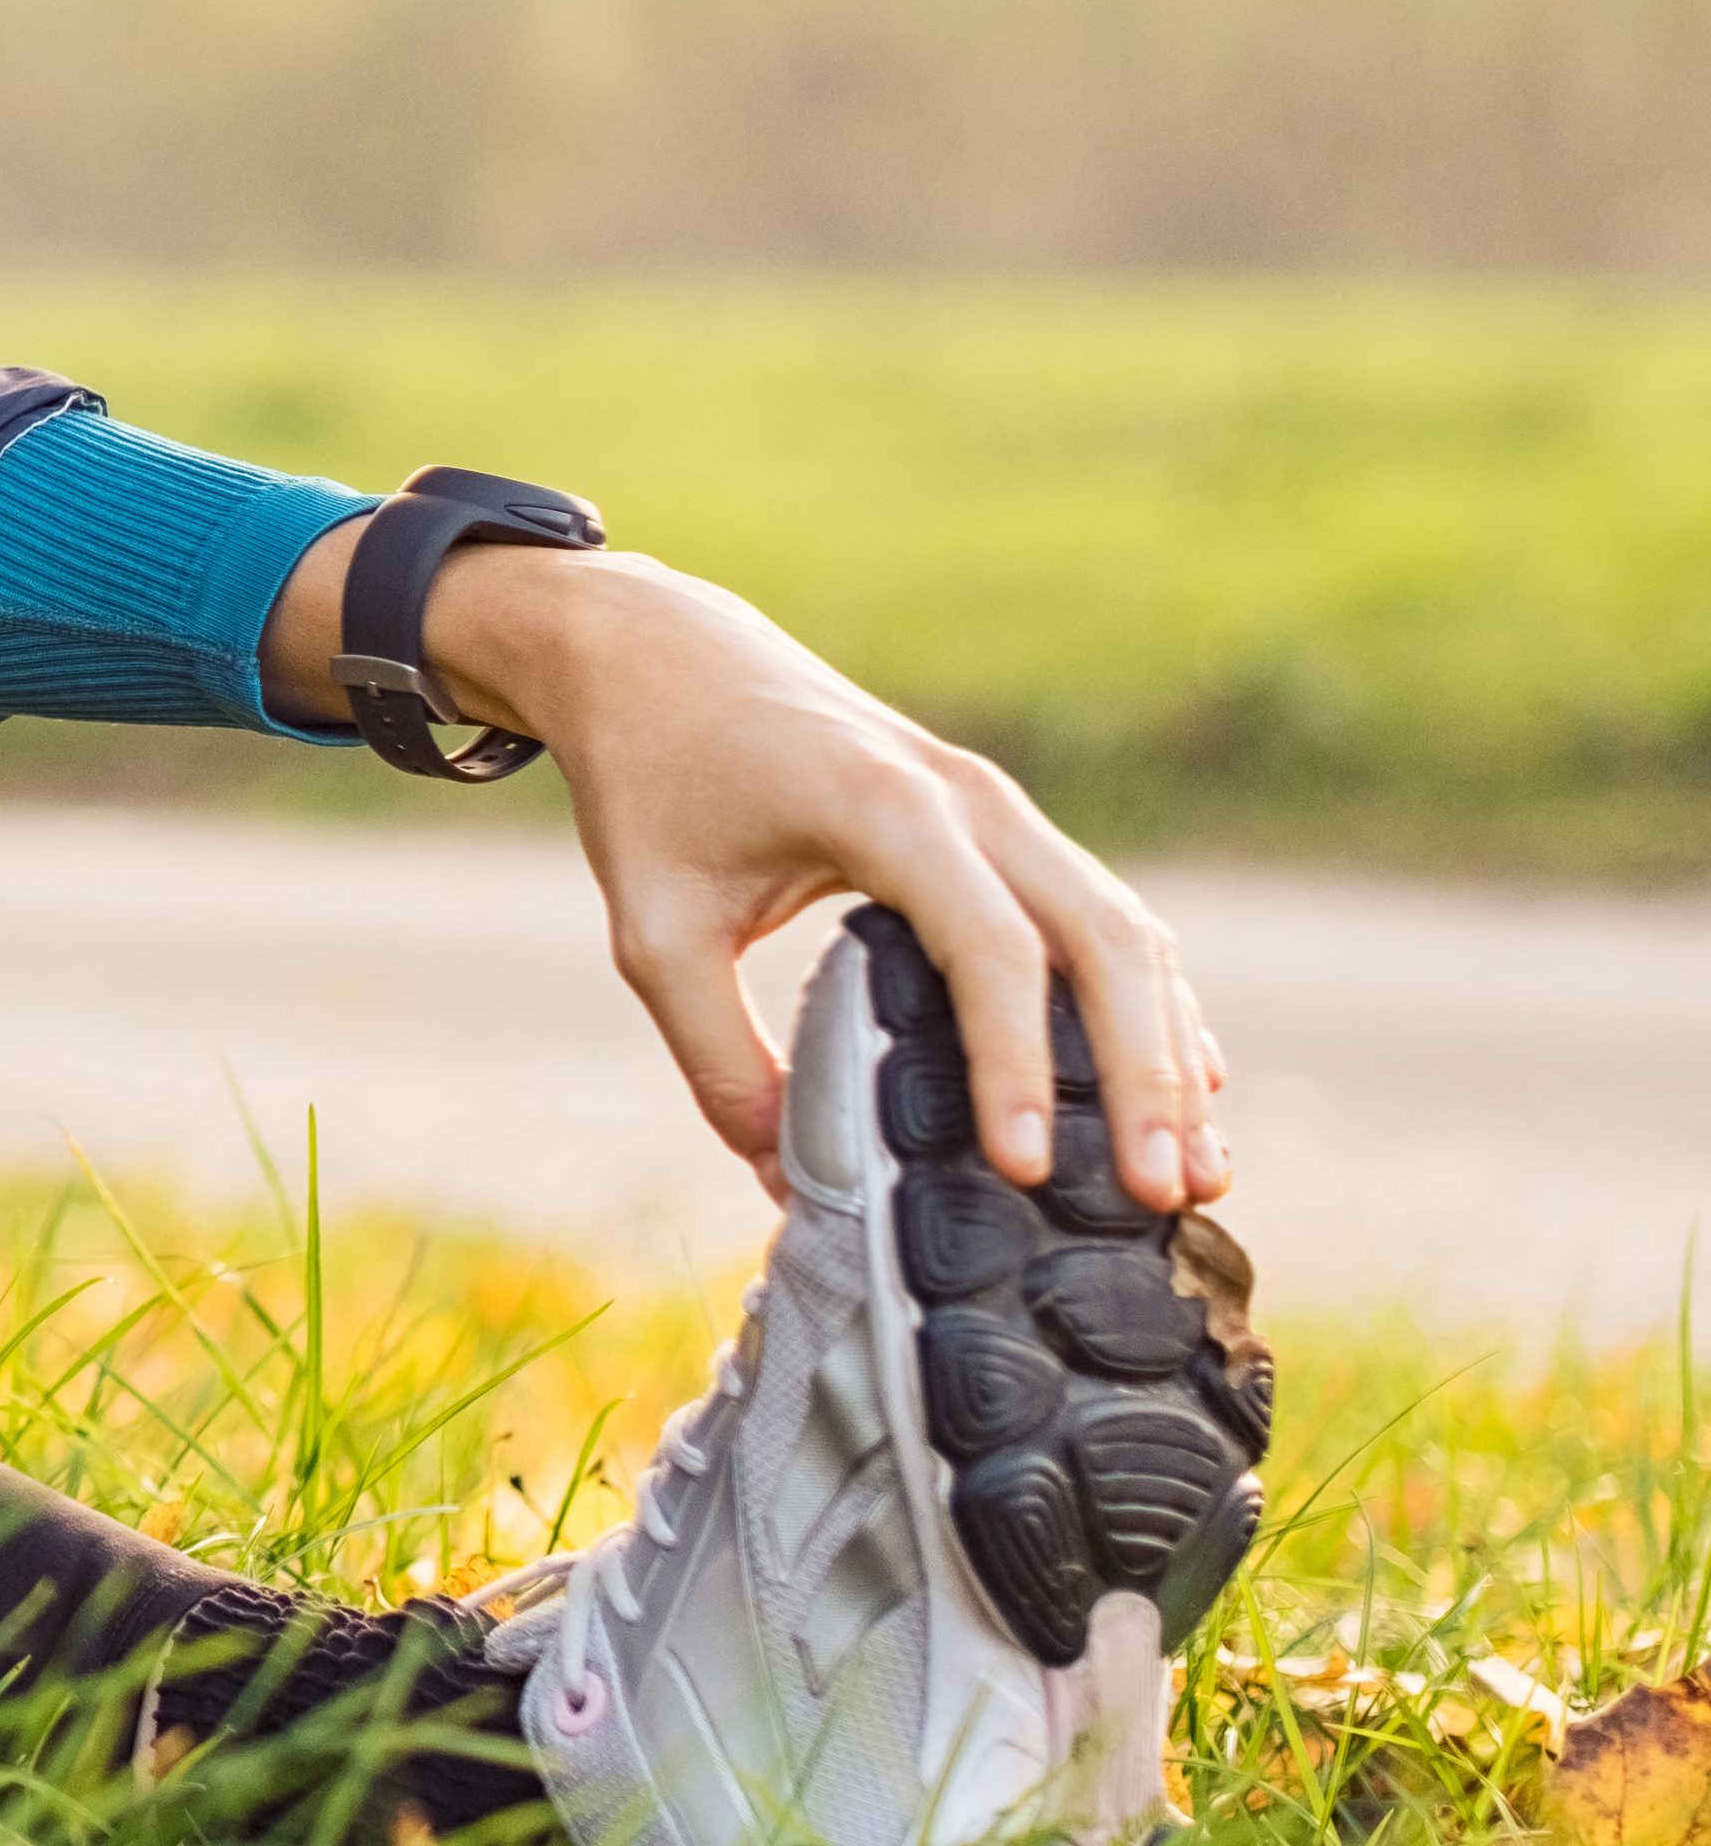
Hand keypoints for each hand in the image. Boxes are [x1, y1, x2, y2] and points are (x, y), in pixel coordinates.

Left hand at [264, 531, 1227, 1215]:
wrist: (656, 651)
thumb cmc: (651, 781)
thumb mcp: (653, 925)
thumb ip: (716, 1056)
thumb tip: (789, 1186)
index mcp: (883, 807)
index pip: (989, 949)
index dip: (1018, 1064)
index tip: (1024, 1169)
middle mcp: (970, 799)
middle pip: (1101, 938)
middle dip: (1143, 1072)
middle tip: (1159, 1194)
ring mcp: (1000, 806)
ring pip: (1124, 928)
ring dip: (1167, 1046)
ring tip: (1193, 1170)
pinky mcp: (1003, 823)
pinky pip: (1103, 915)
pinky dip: (1148, 1001)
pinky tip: (1180, 1087)